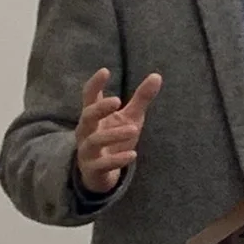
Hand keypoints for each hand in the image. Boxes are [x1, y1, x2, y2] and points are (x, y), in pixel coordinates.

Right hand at [75, 68, 162, 194]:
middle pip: (86, 117)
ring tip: (135, 129)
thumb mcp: (130, 117)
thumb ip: (140, 99)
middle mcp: (86, 132)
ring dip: (113, 135)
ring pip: (94, 141)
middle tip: (117, 100)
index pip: (89, 97)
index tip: (105, 71)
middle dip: (99, 109)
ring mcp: (87, 151)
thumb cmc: (114, 139)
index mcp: (94, 117)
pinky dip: (117, 159)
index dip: (94, 84)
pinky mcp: (93, 169)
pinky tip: (133, 154)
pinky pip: (102, 164)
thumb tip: (157, 75)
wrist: (101, 173)